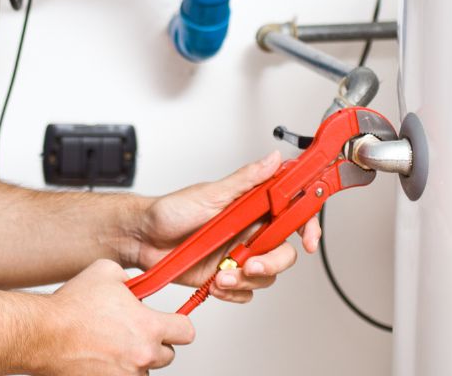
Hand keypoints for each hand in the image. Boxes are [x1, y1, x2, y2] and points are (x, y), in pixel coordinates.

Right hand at [42, 259, 194, 374]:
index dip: (179, 324)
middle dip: (154, 343)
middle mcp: (142, 356)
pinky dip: (116, 370)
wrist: (42, 334)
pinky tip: (101, 357)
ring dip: (135, 359)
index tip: (170, 322)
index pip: (186, 332)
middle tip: (133, 331)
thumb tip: (136, 284)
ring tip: (112, 344)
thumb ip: (131, 278)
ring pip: (144, 370)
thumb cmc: (70, 307)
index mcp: (148, 327)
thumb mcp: (106, 272)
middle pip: (168, 355)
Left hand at [134, 151, 320, 303]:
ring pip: (266, 275)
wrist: (142, 238)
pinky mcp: (225, 277)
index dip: (307, 225)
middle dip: (271, 263)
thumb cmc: (171, 211)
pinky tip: (215, 284)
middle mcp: (249, 231)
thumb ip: (246, 180)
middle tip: (250, 265)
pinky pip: (245, 292)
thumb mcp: (210, 193)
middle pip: (283, 251)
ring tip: (221, 275)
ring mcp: (237, 255)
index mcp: (251, 207)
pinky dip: (233, 292)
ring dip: (246, 280)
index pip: (291, 213)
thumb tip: (274, 159)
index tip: (309, 239)